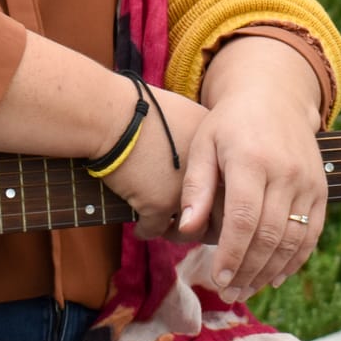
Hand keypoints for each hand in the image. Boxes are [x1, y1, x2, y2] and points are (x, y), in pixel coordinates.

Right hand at [101, 85, 203, 238]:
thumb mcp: (183, 114)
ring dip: (177, 232)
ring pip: (188, 230)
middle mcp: (207, 176)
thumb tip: (195, 156)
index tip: (204, 201)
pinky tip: (140, 228)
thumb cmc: (139, 108)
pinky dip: (145, 231)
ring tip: (167, 229)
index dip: (215, 197)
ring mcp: (184, 194)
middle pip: (216, 214)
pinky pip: (154, 230)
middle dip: (205, 223)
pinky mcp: (158, 206)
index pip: (227, 188)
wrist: (113, 116)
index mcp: (216, 154)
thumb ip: (196, 138)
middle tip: (191, 222)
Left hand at [179, 42, 328, 301]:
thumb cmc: (229, 123)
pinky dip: (295, 260)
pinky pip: (311, 233)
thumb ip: (196, 187)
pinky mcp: (321, 189)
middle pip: (269, 236)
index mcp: (251, 159)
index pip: (244, 219)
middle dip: (248, 271)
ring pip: (292, 240)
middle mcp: (286, 172)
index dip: (231, 254)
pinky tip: (274, 277)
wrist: (275, 97)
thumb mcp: (204, 144)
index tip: (216, 278)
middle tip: (228, 293)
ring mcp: (308, 181)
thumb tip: (186, 229)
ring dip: (269, 272)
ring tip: (246, 290)